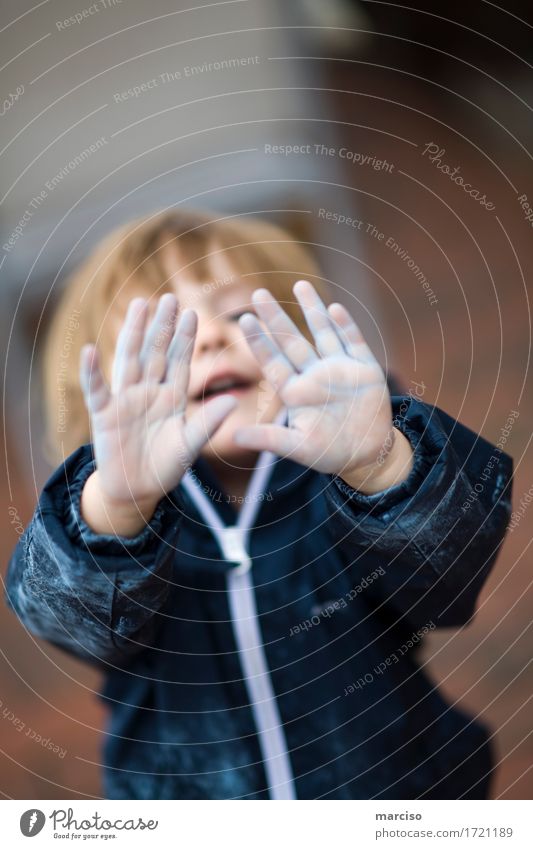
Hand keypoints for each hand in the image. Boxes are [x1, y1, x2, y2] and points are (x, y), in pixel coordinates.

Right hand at [79, 294, 236, 512]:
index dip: (185, 338)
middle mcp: (149, 392)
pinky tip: (88, 350)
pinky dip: (91, 372)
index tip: (192, 313)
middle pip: (155, 352)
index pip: (179, 361)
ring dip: (133, 333)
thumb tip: (230, 401)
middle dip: (162, 326)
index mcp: (172, 397)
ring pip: (129, 359)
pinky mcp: (104, 414)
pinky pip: (96, 390)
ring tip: (138, 305)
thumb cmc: (166, 467)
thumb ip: (207, 423)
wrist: (138, 491)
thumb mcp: (190, 446)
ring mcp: (125, 400)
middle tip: (169, 297)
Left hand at [233, 280, 412, 493]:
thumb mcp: (299, 448)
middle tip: (257, 293)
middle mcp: (314, 375)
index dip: (259, 342)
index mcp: (296, 392)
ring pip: (323, 333)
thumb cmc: (330, 453)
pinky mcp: (365, 369)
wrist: (368, 454)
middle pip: (292, 341)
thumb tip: (235, 437)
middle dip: (276, 317)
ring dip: (312, 309)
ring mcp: (340, 369)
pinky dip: (345, 325)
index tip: (244, 320)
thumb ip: (270, 440)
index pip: (273, 362)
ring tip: (299, 284)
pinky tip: (334, 308)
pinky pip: (353, 342)